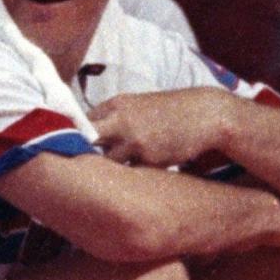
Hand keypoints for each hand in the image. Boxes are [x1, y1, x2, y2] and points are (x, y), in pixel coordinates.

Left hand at [90, 87, 236, 167]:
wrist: (206, 114)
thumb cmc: (170, 111)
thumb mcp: (138, 105)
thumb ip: (115, 117)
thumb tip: (90, 135)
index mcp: (116, 105)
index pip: (83, 122)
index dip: (77, 136)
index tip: (73, 146)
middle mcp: (121, 120)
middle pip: (86, 140)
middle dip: (81, 151)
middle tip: (80, 163)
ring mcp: (134, 140)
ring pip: (106, 161)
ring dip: (108, 167)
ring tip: (110, 172)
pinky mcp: (149, 158)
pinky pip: (130, 171)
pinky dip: (129, 175)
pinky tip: (134, 174)